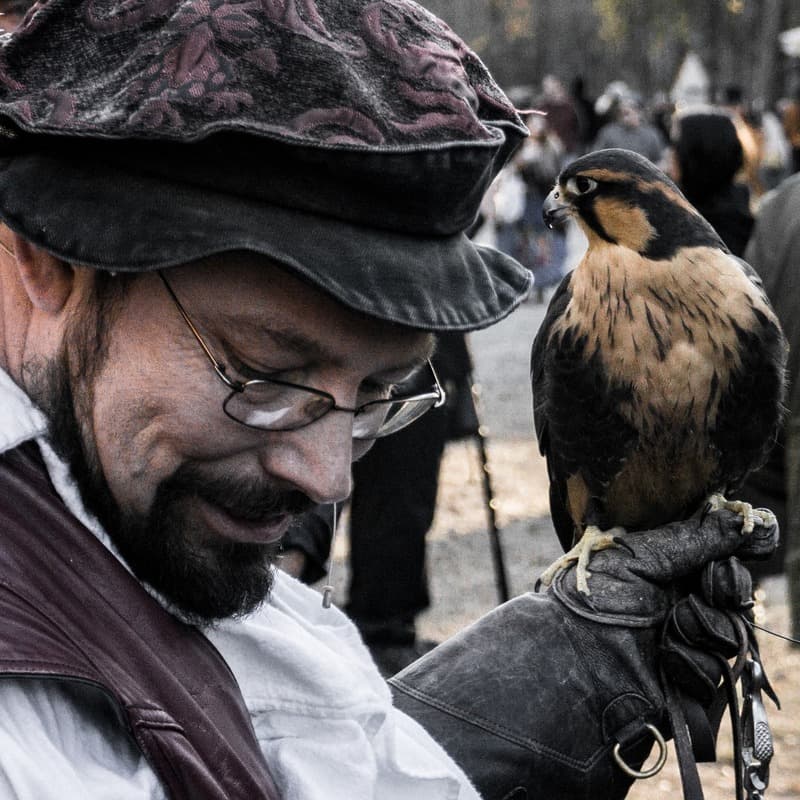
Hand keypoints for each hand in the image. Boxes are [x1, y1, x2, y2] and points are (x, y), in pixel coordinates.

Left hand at [390, 510, 777, 799]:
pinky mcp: (687, 688)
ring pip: (734, 635)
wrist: (568, 661)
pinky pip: (720, 672)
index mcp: (664, 571)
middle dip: (722, 591)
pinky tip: (664, 659)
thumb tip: (745, 517)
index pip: (721, 560)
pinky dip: (693, 662)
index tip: (737, 547)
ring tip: (668, 628)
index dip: (731, 558)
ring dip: (705, 628)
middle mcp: (677, 605)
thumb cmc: (593, 599)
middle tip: (696, 591)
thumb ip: (695, 538)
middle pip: (736, 598)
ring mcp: (684, 647)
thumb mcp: (641, 557)